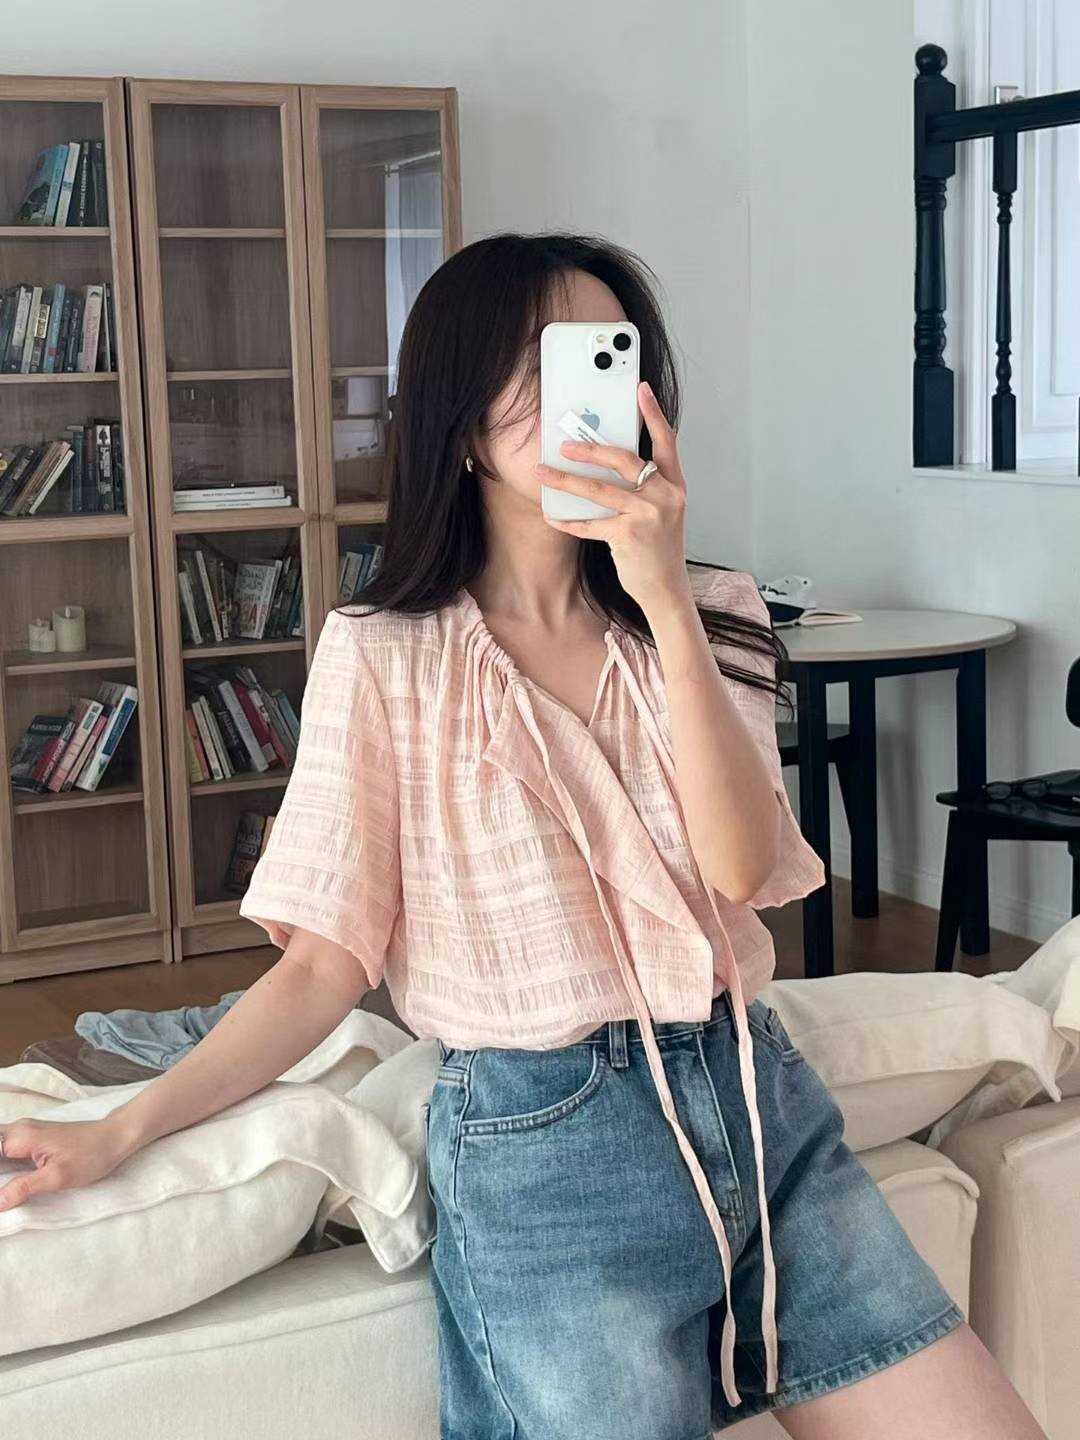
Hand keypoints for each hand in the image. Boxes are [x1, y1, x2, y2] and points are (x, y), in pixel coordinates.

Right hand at [0, 1115, 132, 1211]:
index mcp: (21, 1137)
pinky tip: (5, 1177)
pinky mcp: (33, 1136)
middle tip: (1, 1191)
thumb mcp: (57, 1177)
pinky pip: (5, 1145)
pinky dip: (1, 1159)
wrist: (116, 1136)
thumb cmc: (90, 1156)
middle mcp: (19, 1128)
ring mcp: (26, 1130)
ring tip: (4, 1185)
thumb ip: (24, 1188)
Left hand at [537, 381, 691, 613]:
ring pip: (599, 489)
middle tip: (566, 444)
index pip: (666, 441)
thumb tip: (606, 466)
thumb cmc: (659, 550)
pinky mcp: (628, 536)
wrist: (666, 589)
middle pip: (624, 459)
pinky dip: (568, 520)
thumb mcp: (662, 513)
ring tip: (545, 473)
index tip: (641, 390)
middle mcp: (664, 496)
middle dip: (591, 448)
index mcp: (674, 486)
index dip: (653, 414)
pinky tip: (552, 516)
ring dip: (567, 480)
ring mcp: (647, 516)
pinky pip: (590, 523)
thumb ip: (644, 489)